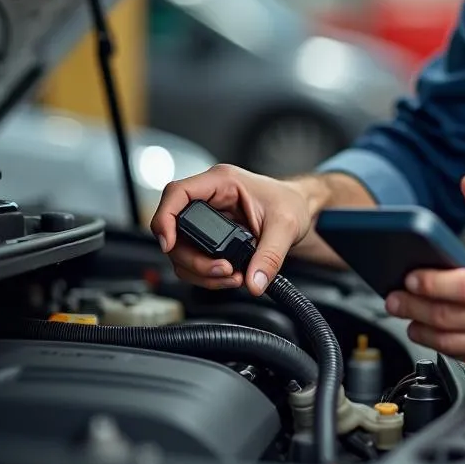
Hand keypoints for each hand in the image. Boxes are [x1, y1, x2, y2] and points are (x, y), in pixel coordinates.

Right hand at [149, 163, 322, 295]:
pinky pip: (194, 258)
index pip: (178, 193)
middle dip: (194, 258)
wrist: (299, 209)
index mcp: (222, 181)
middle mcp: (209, 197)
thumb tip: (255, 282)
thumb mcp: (285, 226)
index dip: (165, 217)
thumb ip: (270, 255)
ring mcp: (206, 218)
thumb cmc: (290, 203)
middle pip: (176, 229)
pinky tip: (230, 276)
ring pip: (181, 250)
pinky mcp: (209, 236)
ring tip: (233, 277)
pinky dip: (207, 274)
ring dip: (201, 271)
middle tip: (223, 271)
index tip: (169, 244)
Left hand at [384, 175, 464, 383]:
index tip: (409, 277)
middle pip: (448, 316)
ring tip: (408, 315)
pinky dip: (444, 346)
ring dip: (422, 329)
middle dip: (413, 306)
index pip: (462, 286)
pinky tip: (435, 333)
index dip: (430, 283)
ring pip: (450, 342)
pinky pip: (464, 359)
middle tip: (394, 298)